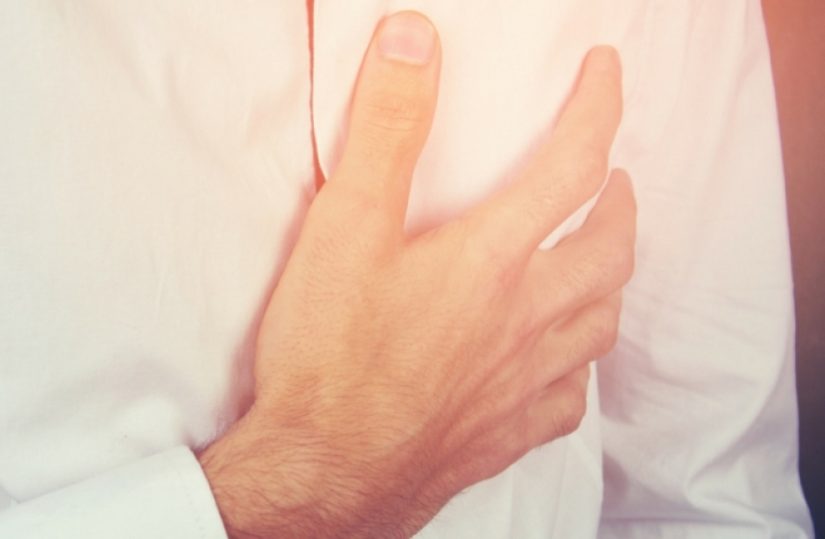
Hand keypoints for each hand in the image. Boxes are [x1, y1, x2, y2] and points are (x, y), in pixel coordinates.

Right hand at [199, 11, 633, 538]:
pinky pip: (571, 399)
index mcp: (492, 261)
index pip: (572, 165)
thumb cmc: (330, 356)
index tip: (606, 75)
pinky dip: (579, 368)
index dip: (598, 107)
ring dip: (610, 279)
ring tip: (598, 260)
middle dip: (620, 201)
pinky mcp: (507, 432)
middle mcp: (525, 319)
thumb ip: (386, 131)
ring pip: (601, 323)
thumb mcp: (346, 226)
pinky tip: (562, 366)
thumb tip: (413, 44)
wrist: (323, 471)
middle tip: (614, 181)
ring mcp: (523, 380)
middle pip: (609, 249)